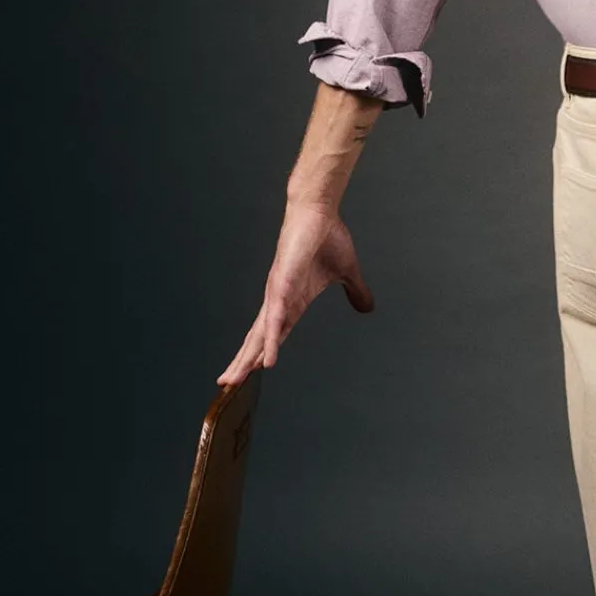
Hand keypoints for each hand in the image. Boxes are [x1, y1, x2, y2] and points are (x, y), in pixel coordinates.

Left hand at [218, 201, 373, 383]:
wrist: (319, 212)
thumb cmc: (328, 237)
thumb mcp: (347, 273)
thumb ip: (356, 292)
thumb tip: (368, 308)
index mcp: (293, 300)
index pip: (274, 332)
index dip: (263, 351)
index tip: (251, 370)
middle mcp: (279, 300)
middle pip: (258, 338)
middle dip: (243, 361)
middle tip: (226, 384)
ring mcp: (277, 294)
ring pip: (259, 334)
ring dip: (246, 359)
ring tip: (232, 380)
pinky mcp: (281, 286)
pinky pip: (275, 321)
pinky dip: (270, 343)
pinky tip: (265, 361)